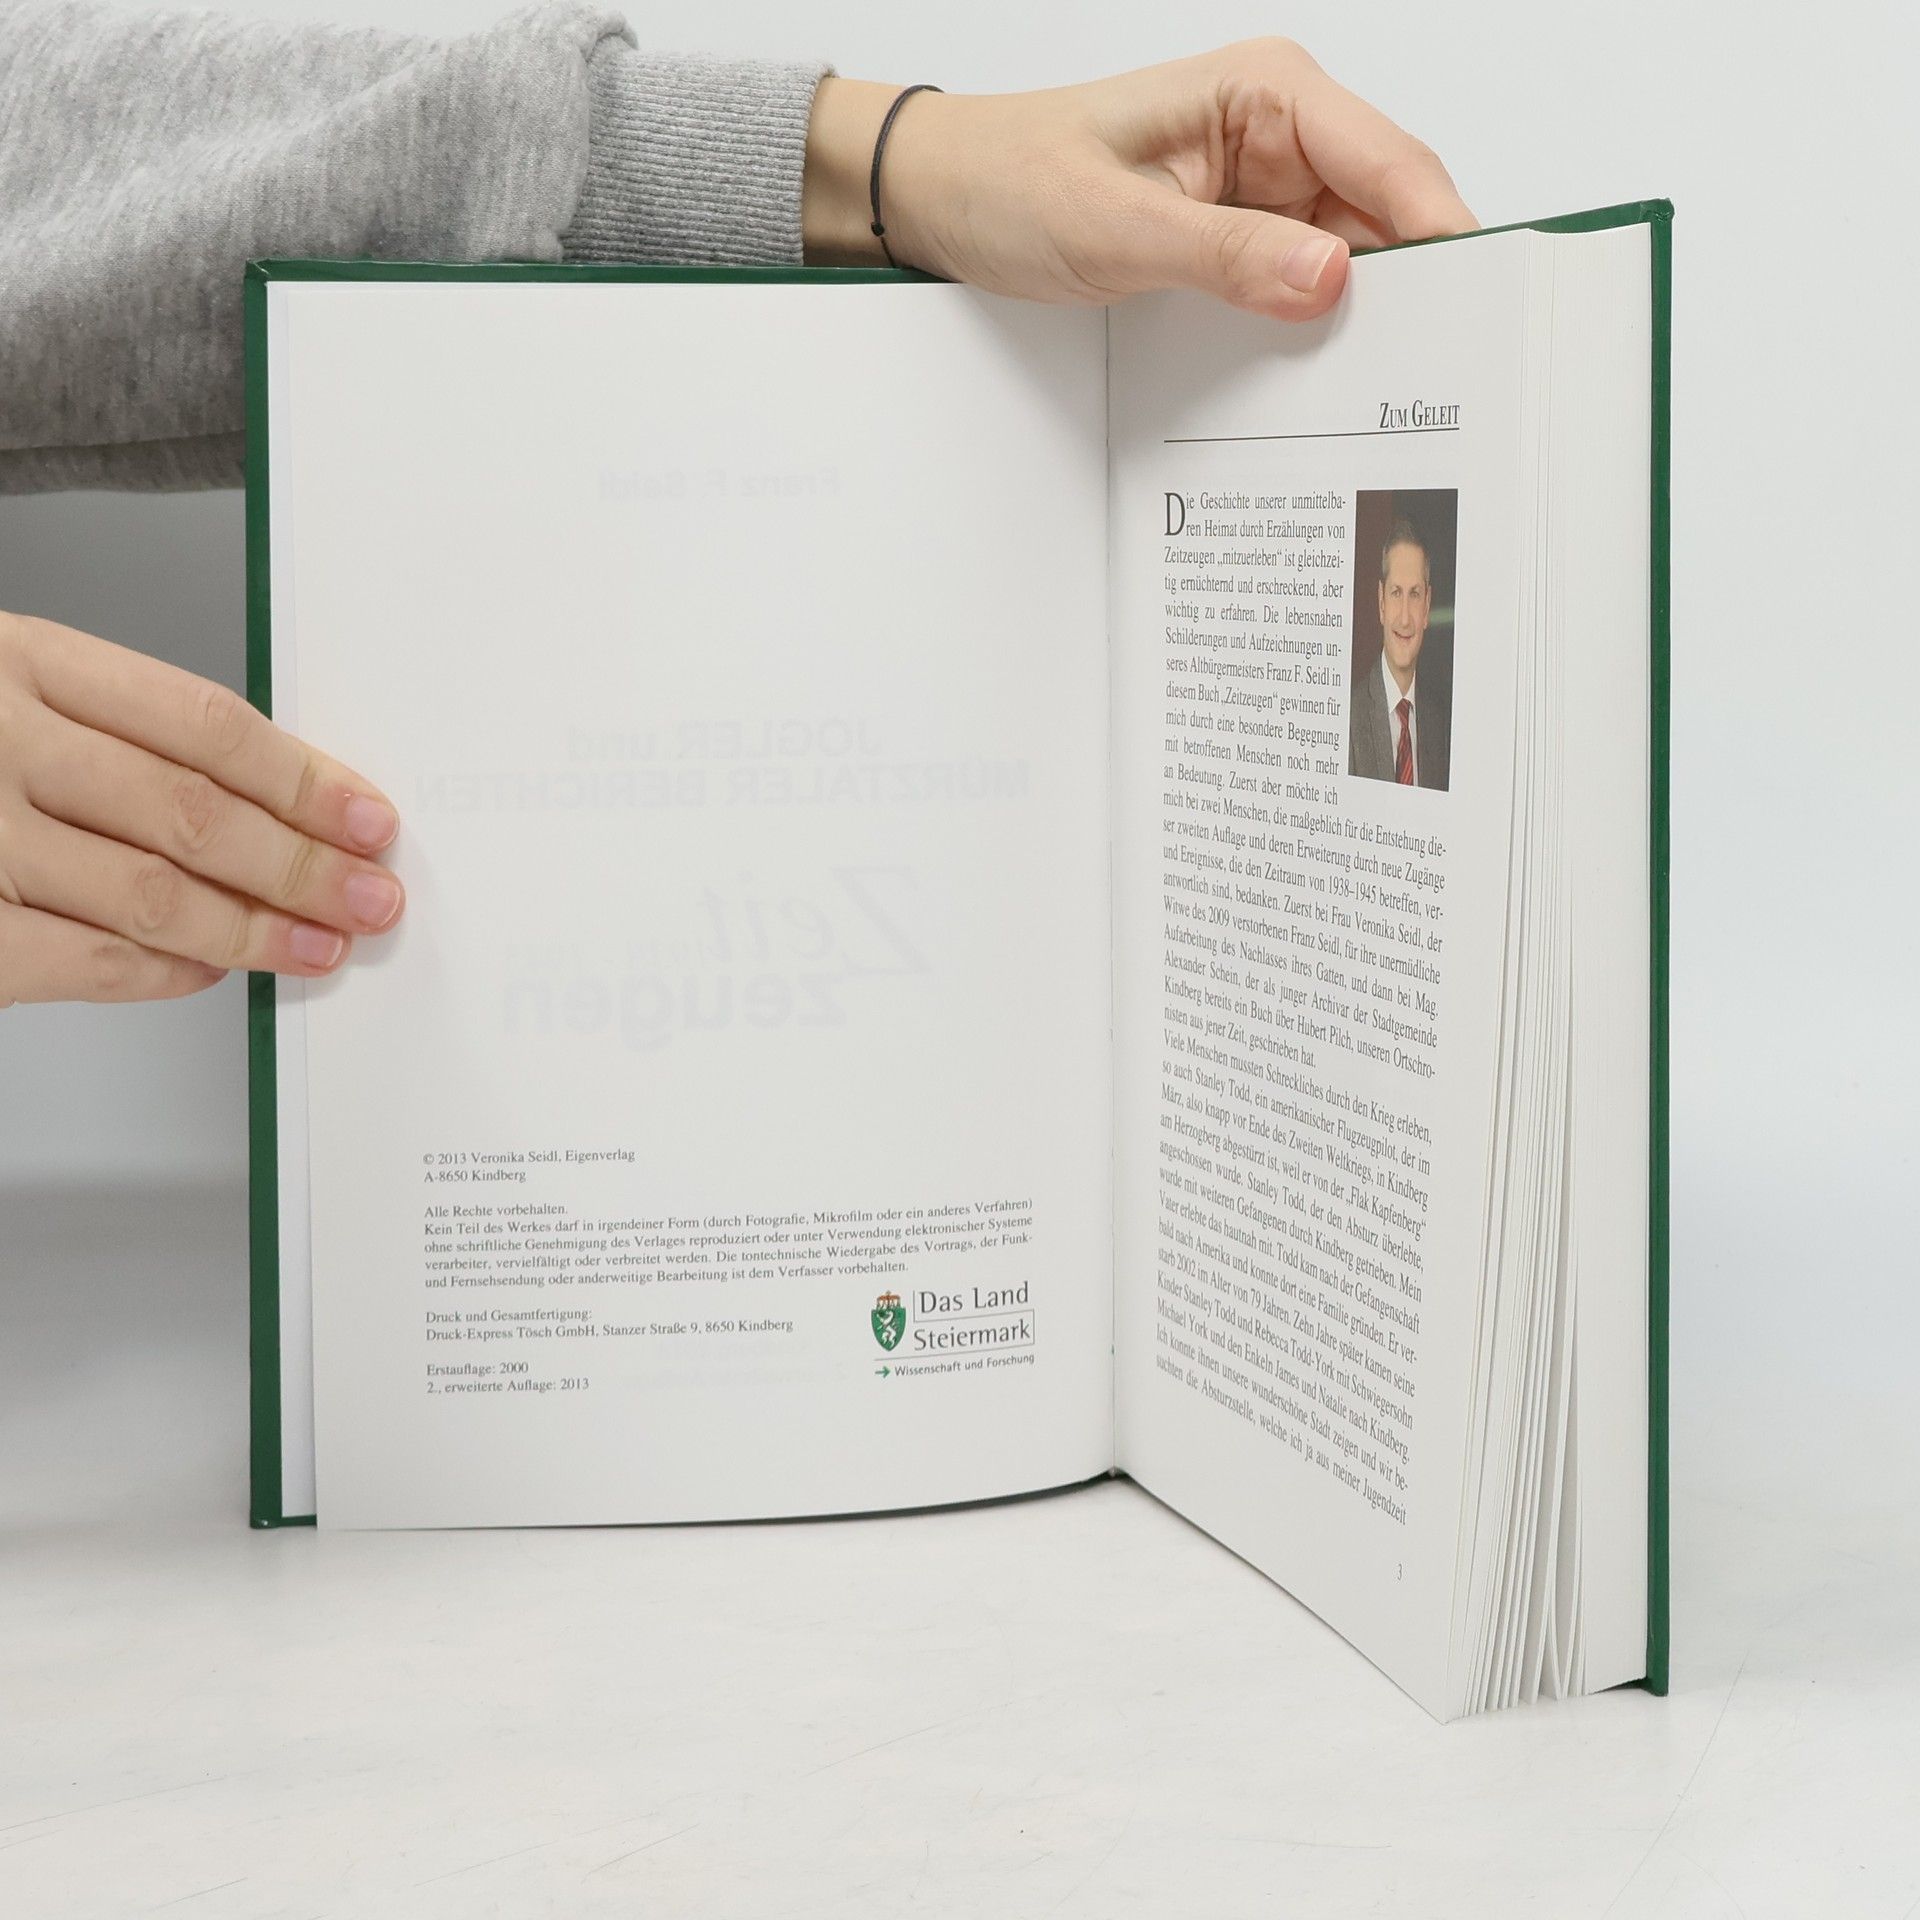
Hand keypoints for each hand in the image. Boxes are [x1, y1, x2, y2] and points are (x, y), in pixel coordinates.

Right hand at [0, 611, 404, 1007]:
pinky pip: (85, 960)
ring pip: (150, 894)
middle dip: (301, 866)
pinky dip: (164, 973)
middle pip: (192, 813)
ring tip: (320, 945)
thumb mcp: (17, 687)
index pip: (206, 725)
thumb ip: (125, 732)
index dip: (305, 780)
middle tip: (371, 898)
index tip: (370, 821)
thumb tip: (284, 803)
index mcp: (27, 661)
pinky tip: (211, 971)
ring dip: (254, 931)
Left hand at [803, 40, 1473, 317]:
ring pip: (1353, 264)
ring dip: (1364, 325)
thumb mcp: (1111, 226)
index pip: (1391, 165)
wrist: (948, 200)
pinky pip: (1301, 289)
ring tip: (1386, 397)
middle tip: (1439, 379)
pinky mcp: (1241, 241)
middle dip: (1415, 293)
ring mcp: (1266, 192)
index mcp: (1267, 95)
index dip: (1444, 236)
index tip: (1478, 309)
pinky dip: (1313, 334)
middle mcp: (1283, 135)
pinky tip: (1321, 384)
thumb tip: (1329, 279)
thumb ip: (1223, 256)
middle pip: (1388, 220)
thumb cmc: (1012, 181)